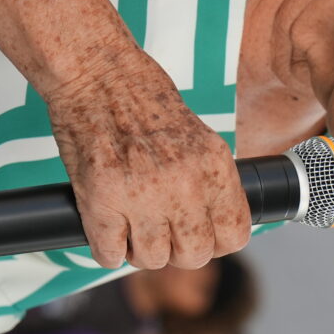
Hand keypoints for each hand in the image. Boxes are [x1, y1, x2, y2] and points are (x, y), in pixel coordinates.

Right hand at [46, 50, 250, 270]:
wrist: (98, 74)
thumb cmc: (143, 100)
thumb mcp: (199, 137)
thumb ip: (209, 180)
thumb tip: (213, 223)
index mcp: (213, 166)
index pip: (234, 235)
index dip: (217, 241)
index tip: (201, 233)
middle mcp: (182, 185)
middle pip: (194, 256)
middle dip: (178, 250)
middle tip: (163, 232)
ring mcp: (140, 196)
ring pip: (152, 259)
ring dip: (140, 250)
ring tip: (132, 227)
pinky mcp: (100, 201)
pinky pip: (109, 254)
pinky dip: (107, 248)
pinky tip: (108, 228)